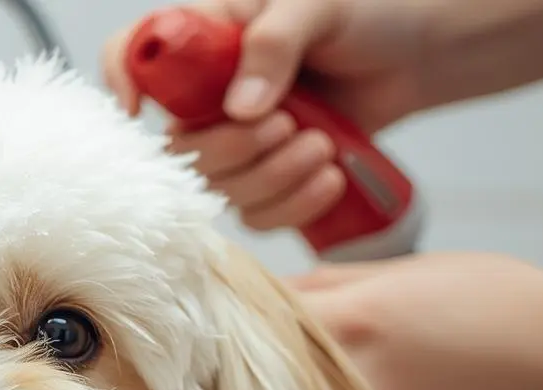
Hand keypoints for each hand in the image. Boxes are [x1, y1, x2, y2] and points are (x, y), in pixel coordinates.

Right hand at [101, 0, 438, 231]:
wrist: (419, 54)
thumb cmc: (369, 13)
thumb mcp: (319, 5)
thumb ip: (274, 43)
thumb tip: (240, 107)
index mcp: (204, 37)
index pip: (130, 52)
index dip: (123, 81)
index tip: (140, 108)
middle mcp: (208, 92)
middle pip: (178, 147)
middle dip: (232, 148)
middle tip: (284, 124)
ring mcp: (237, 139)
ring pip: (220, 188)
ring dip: (272, 177)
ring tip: (321, 144)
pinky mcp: (270, 177)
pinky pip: (257, 214)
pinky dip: (294, 204)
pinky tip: (329, 175)